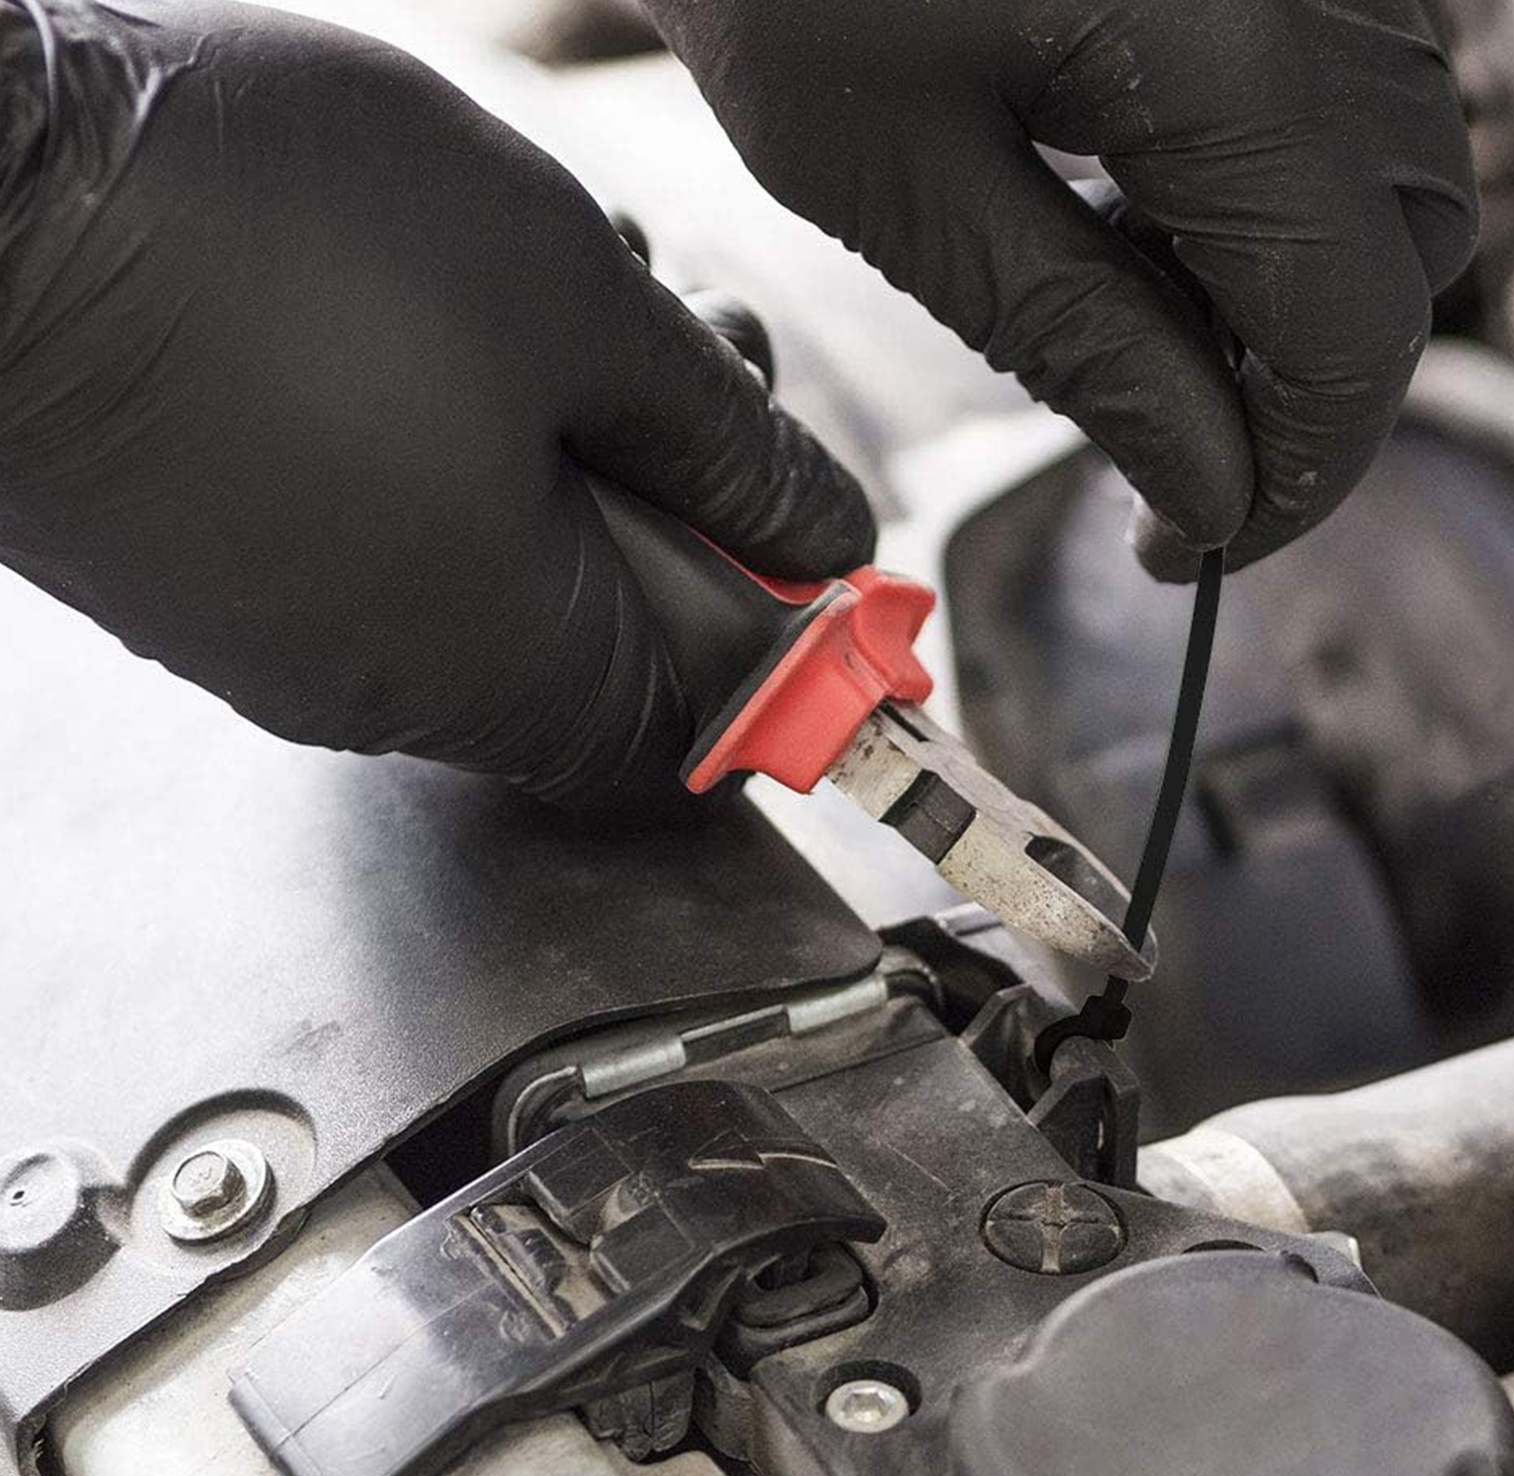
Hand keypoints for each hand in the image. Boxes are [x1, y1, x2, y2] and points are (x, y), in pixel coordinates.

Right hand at [0, 0, 870, 815]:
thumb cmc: (273, 236)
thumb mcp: (576, 307)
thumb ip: (725, 442)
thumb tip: (826, 529)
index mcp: (515, 663)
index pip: (702, 736)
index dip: (781, 643)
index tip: (805, 536)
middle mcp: (401, 694)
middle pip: (609, 648)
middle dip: (685, 505)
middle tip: (697, 356)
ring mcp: (297, 647)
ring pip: (504, 584)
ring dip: (574, 457)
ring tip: (567, 304)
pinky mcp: (223, 583)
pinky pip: (393, 556)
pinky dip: (459, 462)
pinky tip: (444, 328)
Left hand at [642, 0, 1477, 575]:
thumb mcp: (915, 197)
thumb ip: (1086, 348)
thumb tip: (1214, 493)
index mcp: (1228, 51)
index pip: (1355, 328)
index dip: (1298, 475)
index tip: (1196, 550)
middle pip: (1409, 249)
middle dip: (1302, 386)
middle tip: (1164, 453)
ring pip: (1392, 169)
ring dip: (1288, 288)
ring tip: (1127, 319)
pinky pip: (1341, 88)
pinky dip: (1269, 192)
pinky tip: (1136, 213)